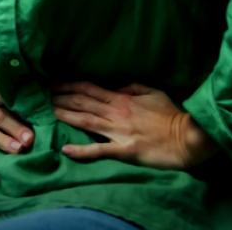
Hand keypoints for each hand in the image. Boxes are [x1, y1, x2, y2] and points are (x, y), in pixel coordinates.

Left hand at [52, 82, 217, 169]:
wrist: (187, 138)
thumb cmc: (172, 115)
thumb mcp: (153, 92)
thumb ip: (133, 87)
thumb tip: (117, 84)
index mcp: (122, 98)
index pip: (89, 88)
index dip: (70, 84)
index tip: (54, 80)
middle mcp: (116, 112)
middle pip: (82, 102)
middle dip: (61, 97)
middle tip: (43, 94)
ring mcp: (118, 132)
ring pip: (85, 122)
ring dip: (65, 116)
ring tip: (48, 111)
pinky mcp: (123, 150)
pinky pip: (99, 150)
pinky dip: (81, 151)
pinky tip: (66, 150)